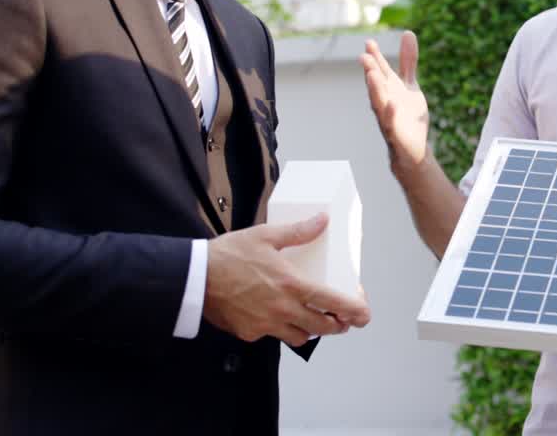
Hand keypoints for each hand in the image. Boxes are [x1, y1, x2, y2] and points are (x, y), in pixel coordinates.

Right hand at [204, 214, 372, 347]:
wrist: (192, 277)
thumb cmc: (228, 255)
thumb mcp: (266, 236)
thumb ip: (298, 232)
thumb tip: (323, 220)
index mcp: (290, 284)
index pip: (332, 303)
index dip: (353, 311)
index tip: (364, 315)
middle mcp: (281, 309)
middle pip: (322, 327)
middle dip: (337, 325)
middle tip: (342, 319)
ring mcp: (264, 324)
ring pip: (299, 337)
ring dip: (310, 330)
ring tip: (312, 319)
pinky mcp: (248, 332)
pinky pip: (272, 336)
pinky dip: (280, 329)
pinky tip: (277, 317)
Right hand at [361, 32, 430, 172]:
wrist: (412, 147)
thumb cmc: (407, 114)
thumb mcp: (409, 84)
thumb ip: (407, 61)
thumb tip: (407, 32)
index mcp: (388, 89)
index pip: (380, 71)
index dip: (375, 57)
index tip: (369, 43)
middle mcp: (384, 102)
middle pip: (376, 85)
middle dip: (370, 71)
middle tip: (365, 57)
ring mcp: (388, 118)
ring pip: (379, 103)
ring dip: (375, 90)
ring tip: (372, 75)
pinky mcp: (396, 133)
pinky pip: (392, 123)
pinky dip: (391, 113)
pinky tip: (393, 103)